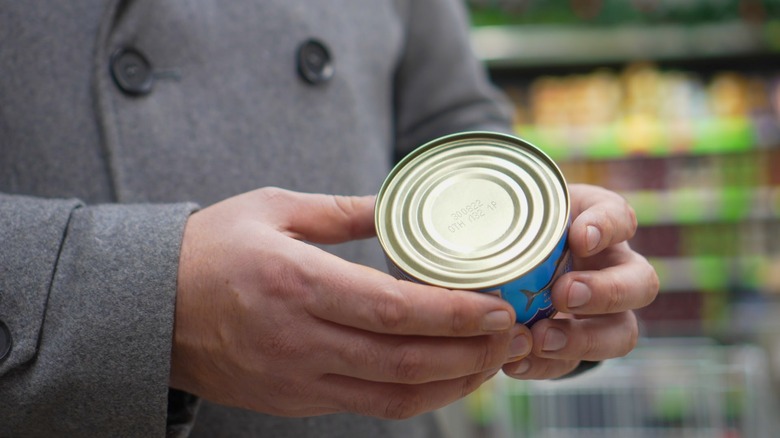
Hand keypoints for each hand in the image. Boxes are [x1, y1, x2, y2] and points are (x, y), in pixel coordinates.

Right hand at [170, 187, 532, 418]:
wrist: (151, 308)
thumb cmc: (212, 249)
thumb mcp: (274, 209)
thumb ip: (344, 211)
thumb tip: (400, 204)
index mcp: (294, 283)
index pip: (392, 310)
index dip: (454, 314)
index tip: (500, 306)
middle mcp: (298, 340)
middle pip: (404, 360)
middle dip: (471, 352)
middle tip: (516, 334)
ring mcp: (296, 379)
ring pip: (394, 395)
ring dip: (455, 382)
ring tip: (494, 359)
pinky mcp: (295, 401)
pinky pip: (369, 407)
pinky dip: (416, 395)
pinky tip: (446, 375)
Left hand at [502, 184, 658, 378]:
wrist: (504, 264)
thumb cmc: (512, 227)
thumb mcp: (510, 213)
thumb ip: (501, 212)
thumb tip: (471, 215)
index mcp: (599, 226)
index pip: (620, 218)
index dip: (606, 228)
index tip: (580, 237)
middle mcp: (614, 269)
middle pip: (640, 283)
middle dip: (606, 292)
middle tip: (564, 294)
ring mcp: (604, 314)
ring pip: (622, 333)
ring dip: (583, 339)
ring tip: (542, 339)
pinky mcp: (578, 349)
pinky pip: (574, 364)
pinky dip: (544, 365)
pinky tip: (515, 362)